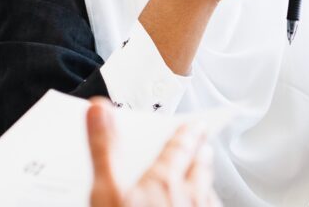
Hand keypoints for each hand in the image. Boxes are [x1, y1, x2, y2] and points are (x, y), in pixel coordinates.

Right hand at [87, 99, 219, 206]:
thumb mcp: (106, 191)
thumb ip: (104, 149)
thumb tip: (99, 110)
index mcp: (165, 180)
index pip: (182, 148)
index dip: (189, 134)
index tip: (197, 123)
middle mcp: (190, 197)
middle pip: (201, 168)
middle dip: (202, 154)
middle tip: (204, 146)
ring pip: (209, 193)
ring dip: (207, 182)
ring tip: (205, 176)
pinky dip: (208, 205)